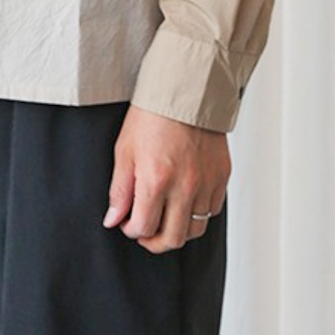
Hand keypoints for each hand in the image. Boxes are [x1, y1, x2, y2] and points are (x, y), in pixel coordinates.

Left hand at [103, 105, 229, 251]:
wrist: (186, 92)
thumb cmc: (152, 116)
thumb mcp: (125, 150)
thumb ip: (119, 190)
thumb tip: (113, 219)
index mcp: (155, 180)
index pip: (142, 228)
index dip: (130, 230)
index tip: (127, 222)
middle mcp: (184, 187)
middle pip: (172, 239)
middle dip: (153, 241)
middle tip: (145, 231)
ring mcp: (206, 184)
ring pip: (195, 229)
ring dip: (177, 230)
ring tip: (165, 217)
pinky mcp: (221, 177)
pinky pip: (212, 210)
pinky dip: (197, 213)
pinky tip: (184, 200)